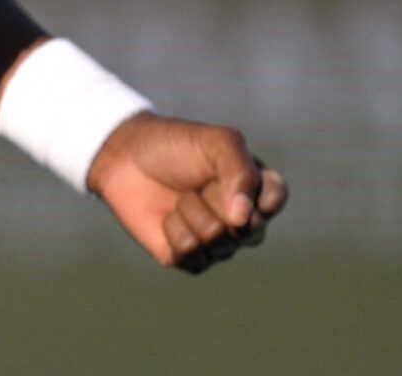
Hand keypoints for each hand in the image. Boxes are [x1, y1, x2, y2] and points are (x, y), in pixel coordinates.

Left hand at [87, 112, 286, 273]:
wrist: (126, 157)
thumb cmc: (175, 146)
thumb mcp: (215, 142)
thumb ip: (241, 172)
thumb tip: (242, 219)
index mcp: (257, 189)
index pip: (275, 198)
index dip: (252, 189)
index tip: (223, 170)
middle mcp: (244, 221)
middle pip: (248, 226)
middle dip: (213, 198)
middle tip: (197, 181)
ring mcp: (219, 243)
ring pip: (217, 240)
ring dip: (190, 211)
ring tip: (181, 196)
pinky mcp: (190, 259)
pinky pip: (191, 252)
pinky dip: (173, 228)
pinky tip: (167, 217)